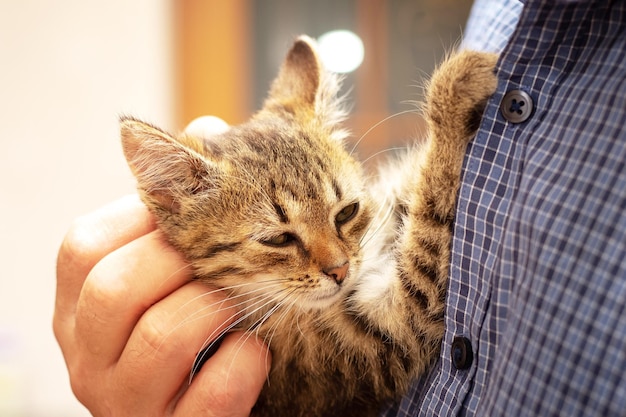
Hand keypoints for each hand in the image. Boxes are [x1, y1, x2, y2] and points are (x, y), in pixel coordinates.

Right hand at [53, 117, 270, 416]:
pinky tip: (256, 350)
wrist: (207, 405)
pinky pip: (212, 393)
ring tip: (243, 297)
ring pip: (163, 336)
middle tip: (225, 256)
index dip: (145, 216)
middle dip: (182, 258)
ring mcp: (127, 402)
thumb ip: (185, 202)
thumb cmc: (194, 321)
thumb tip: (206, 126)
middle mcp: (88, 355)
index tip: (196, 213)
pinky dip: (246, 360)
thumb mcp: (178, 264)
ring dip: (217, 304)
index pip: (85, 245)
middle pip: (114, 286)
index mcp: (80, 304)